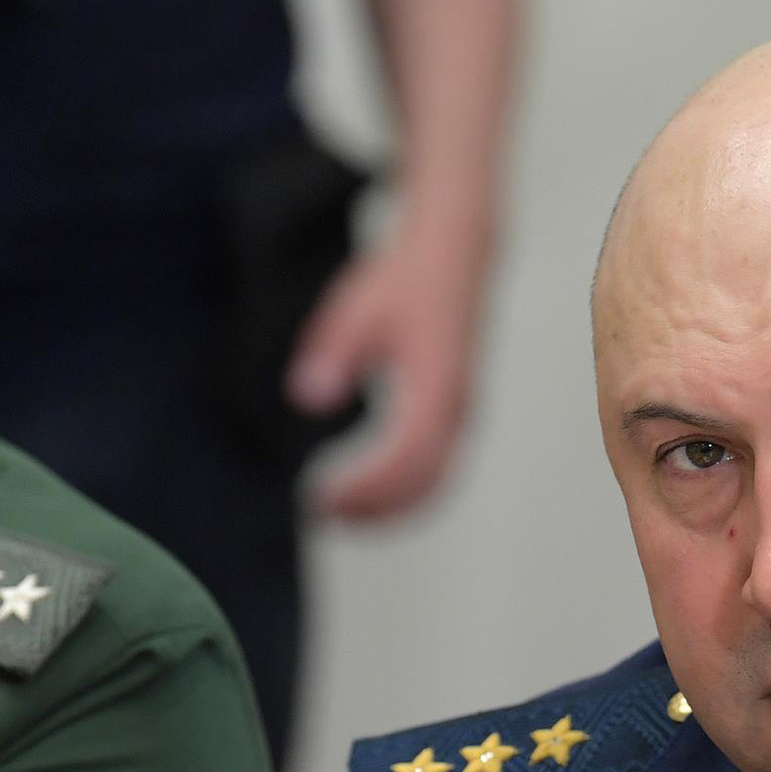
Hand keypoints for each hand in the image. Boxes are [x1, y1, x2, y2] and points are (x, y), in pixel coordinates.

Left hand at [287, 208, 493, 520]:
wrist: (455, 256)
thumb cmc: (405, 281)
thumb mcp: (356, 309)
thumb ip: (332, 354)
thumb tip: (308, 398)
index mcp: (436, 386)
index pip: (406, 456)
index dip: (366, 487)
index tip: (321, 499)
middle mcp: (458, 409)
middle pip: (424, 483)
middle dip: (376, 509)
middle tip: (323, 516)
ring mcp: (462, 416)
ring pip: (436, 484)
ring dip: (391, 508)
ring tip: (342, 515)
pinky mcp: (457, 416)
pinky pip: (438, 471)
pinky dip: (405, 493)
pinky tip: (368, 494)